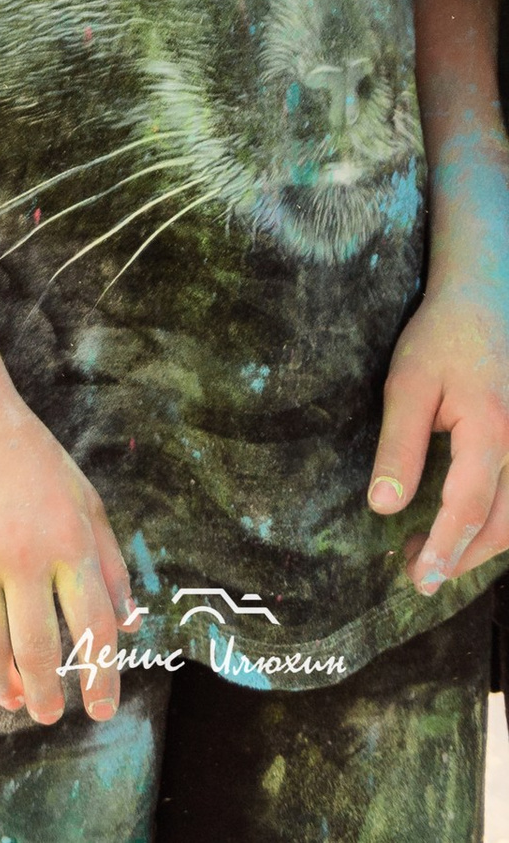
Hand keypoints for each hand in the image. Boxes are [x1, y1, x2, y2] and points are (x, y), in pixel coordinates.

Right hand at [0, 338, 134, 723]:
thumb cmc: (31, 457)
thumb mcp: (85, 500)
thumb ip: (111, 562)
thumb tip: (131, 624)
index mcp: (70, 544)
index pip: (95, 629)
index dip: (101, 677)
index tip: (99, 709)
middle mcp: (25, 557)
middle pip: (39, 648)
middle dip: (46, 693)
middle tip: (47, 713)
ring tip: (9, 698)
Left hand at [372, 268, 508, 591]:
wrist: (486, 301)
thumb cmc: (442, 336)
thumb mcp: (407, 384)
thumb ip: (398, 447)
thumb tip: (383, 506)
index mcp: (492, 433)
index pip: (468, 510)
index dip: (444, 549)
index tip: (420, 578)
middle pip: (500, 526)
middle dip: (460, 557)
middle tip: (417, 573)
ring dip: (478, 546)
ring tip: (433, 555)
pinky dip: (495, 522)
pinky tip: (464, 527)